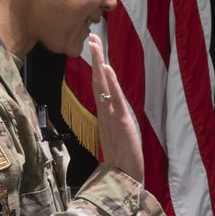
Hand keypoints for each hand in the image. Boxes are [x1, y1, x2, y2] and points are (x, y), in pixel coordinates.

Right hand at [88, 32, 143, 183]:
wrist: (123, 178)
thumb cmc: (121, 161)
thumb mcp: (117, 137)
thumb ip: (113, 123)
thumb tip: (111, 112)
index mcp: (105, 115)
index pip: (99, 87)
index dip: (96, 68)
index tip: (93, 49)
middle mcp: (105, 113)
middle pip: (98, 82)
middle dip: (95, 59)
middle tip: (90, 37)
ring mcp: (111, 116)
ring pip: (103, 87)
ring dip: (100, 65)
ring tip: (95, 45)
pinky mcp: (121, 122)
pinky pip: (114, 99)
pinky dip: (111, 83)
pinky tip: (107, 69)